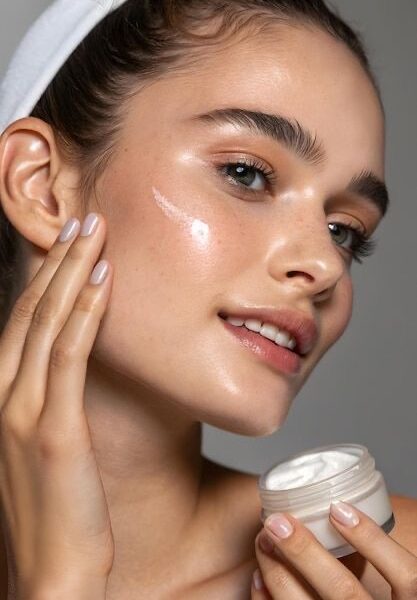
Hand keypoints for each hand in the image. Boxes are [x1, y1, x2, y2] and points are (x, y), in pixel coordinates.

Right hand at [0, 213, 113, 597]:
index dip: (45, 276)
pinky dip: (84, 312)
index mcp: (2, 397)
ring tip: (94, 230)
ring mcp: (22, 410)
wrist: (49, 578)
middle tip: (84, 218)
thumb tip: (71, 372)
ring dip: (71, 270)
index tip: (69, 243)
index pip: (22, 321)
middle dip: (57, 258)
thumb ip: (50, 405)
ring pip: (46, 321)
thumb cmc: (54, 514)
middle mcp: (3, 395)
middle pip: (30, 309)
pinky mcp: (52, 429)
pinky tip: (103, 279)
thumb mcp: (43, 448)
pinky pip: (69, 355)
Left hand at [251, 501, 416, 598]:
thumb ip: (390, 567)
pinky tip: (259, 578)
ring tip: (264, 541)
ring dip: (280, 574)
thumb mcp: (403, 593)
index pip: (405, 576)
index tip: (338, 509)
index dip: (372, 540)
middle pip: (344, 592)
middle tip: (277, 521)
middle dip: (306, 553)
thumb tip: (346, 516)